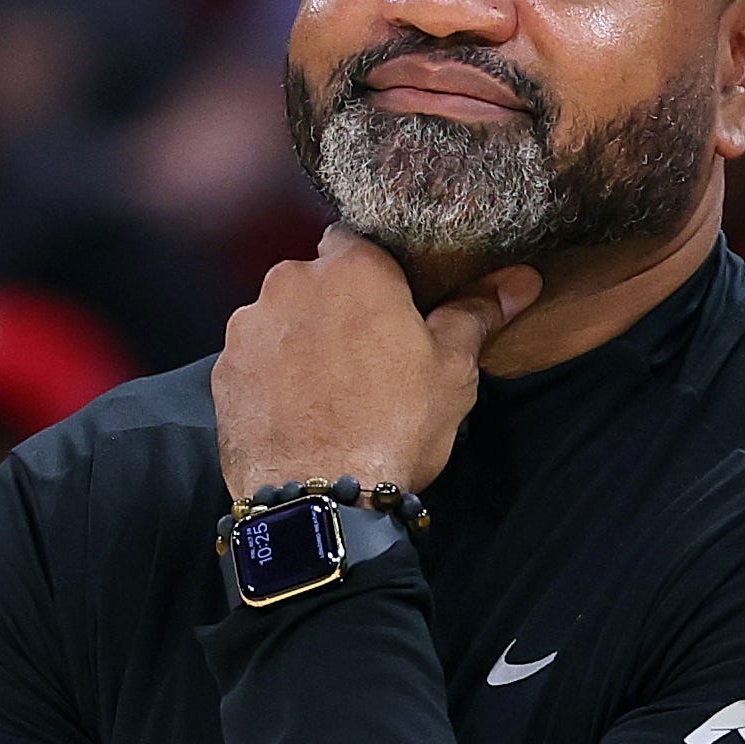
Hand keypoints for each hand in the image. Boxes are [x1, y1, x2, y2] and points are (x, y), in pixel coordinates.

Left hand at [211, 226, 540, 498]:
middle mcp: (289, 282)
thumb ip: (476, 313)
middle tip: (366, 355)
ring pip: (280, 317)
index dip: (377, 274)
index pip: (360, 241)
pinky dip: (270, 375)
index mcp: (351, 267)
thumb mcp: (452, 370)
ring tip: (328, 390)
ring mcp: (247, 326)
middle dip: (336, 306)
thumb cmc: (394, 426)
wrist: (318, 502)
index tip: (393, 307)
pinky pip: (253, 358)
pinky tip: (295, 409)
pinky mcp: (222, 371)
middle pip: (316, 279)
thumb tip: (522, 279)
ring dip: (300, 339)